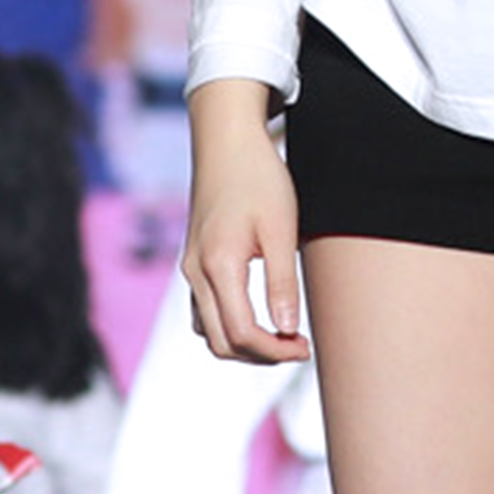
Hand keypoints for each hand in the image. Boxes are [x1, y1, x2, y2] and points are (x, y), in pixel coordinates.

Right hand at [182, 79, 311, 364]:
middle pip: (221, 342)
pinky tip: (255, 314)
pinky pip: (203, 310)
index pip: (241, 334)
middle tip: (296, 346)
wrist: (226, 139)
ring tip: (280, 335)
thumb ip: (281, 281)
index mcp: (218, 266)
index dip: (274, 351)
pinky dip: (227, 324)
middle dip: (260, 355)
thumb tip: (286, 330)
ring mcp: (190, 266)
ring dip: (242, 344)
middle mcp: (196, 272)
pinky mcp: (193, 259)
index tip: (303, 346)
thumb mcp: (281, 227)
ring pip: (208, 330)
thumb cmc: (258, 176)